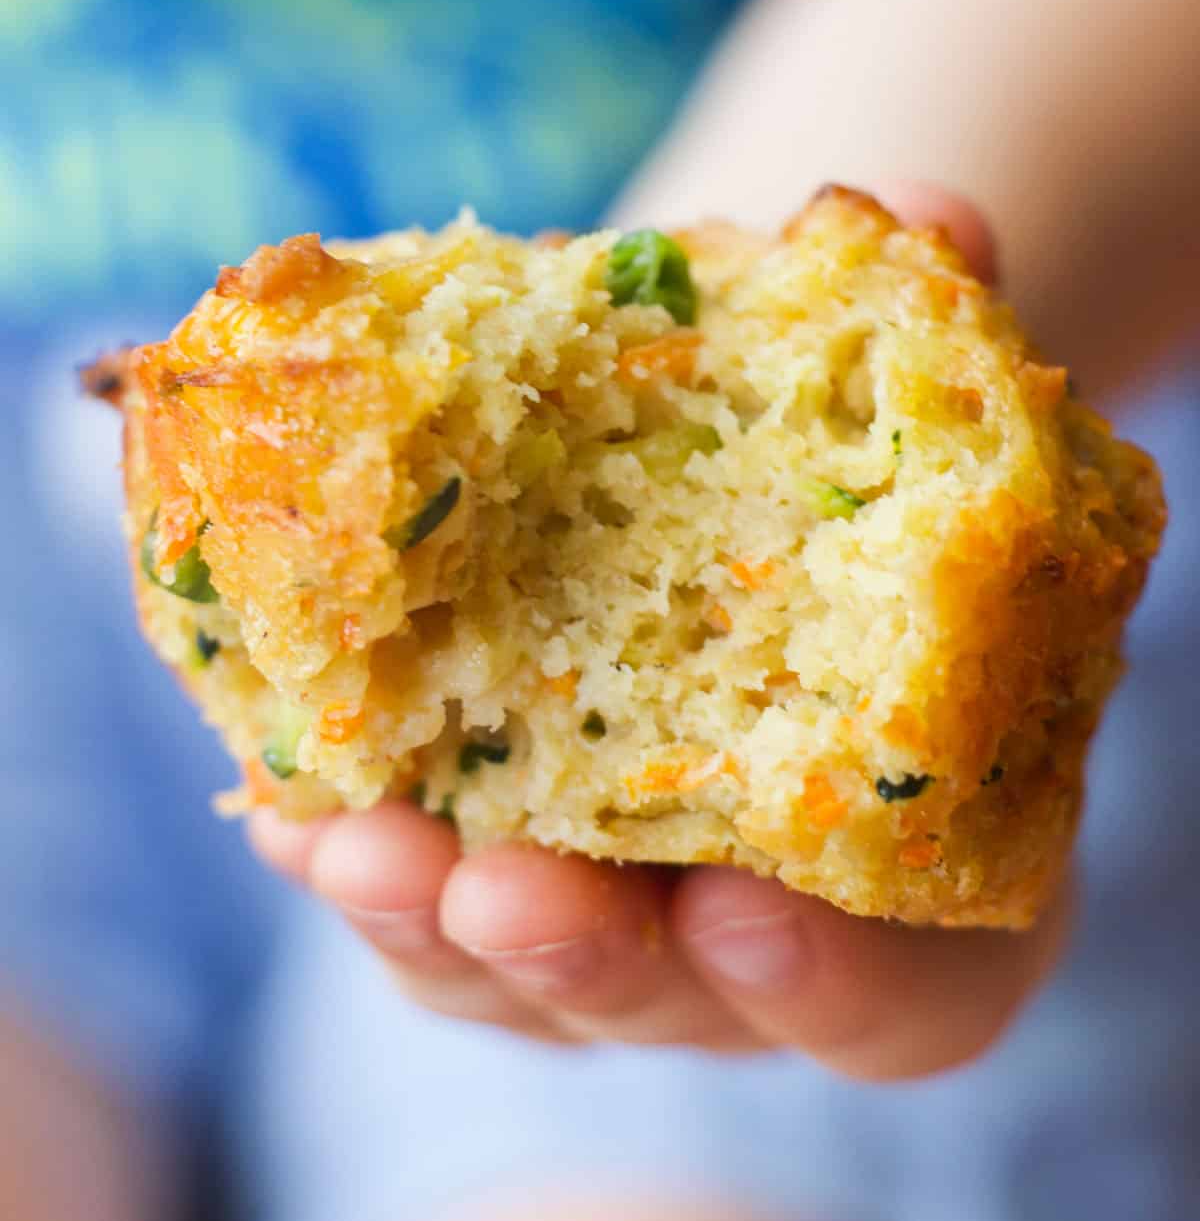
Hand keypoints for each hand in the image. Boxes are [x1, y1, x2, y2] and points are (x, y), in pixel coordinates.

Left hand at [250, 186, 1070, 1077]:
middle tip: (501, 889)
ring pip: (509, 970)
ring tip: (341, 838)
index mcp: (903, 866)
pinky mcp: (486, 854)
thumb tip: (937, 219)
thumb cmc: (833, 478)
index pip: (900, 995)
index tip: (742, 902)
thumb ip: (936, 337)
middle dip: (579, 954)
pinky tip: (279, 786)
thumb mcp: (893, 411)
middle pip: (671, 1001)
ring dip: (420, 913)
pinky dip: (344, 843)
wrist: (723, 495)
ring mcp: (609, 909)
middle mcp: (749, 927)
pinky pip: (412, 890)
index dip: (827, 978)